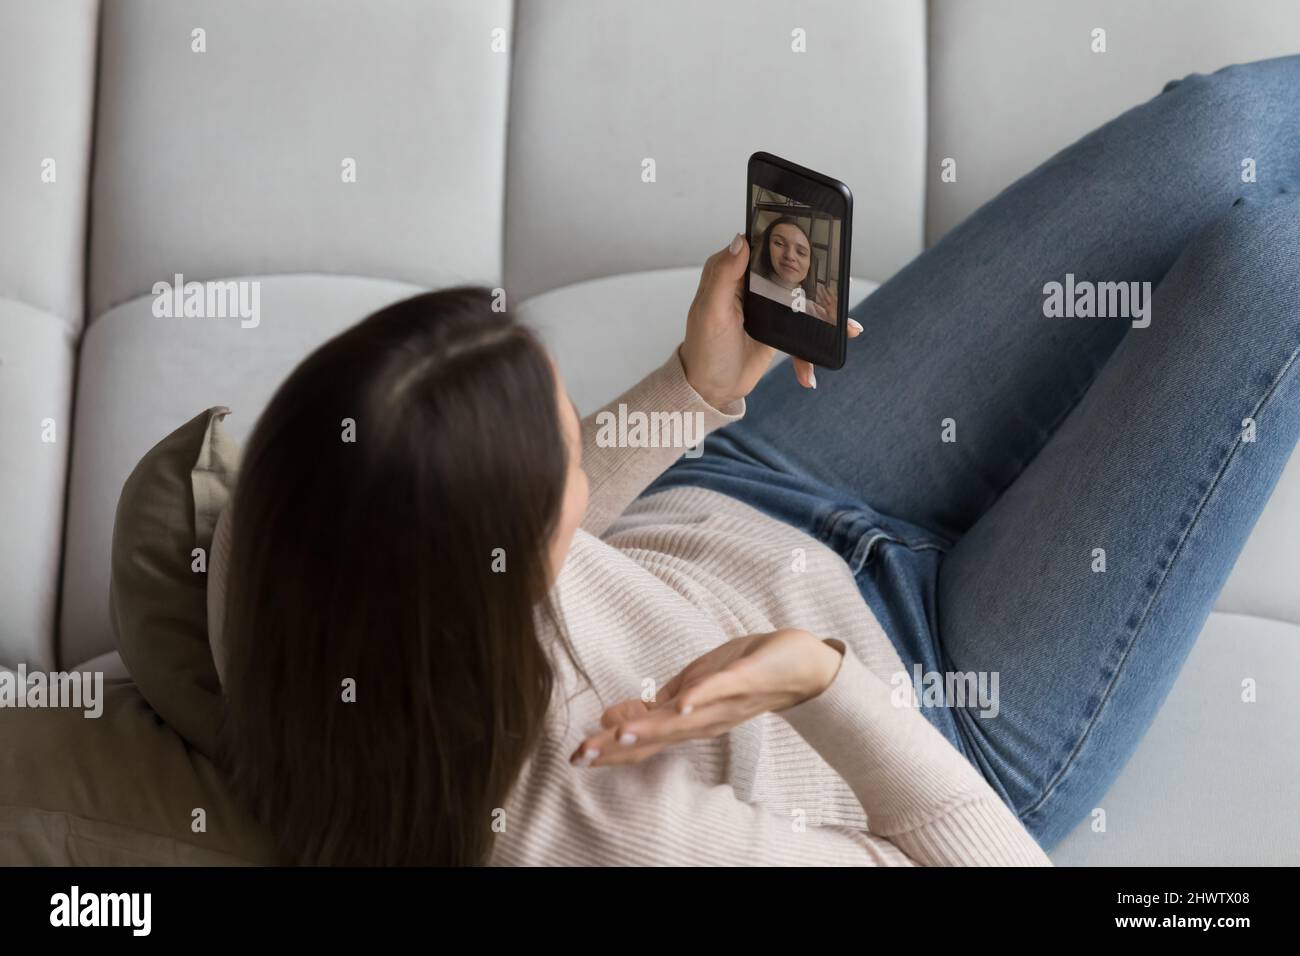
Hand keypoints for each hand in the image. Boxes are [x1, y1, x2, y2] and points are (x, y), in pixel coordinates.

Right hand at [569, 629, 845, 767]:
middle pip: (656, 737)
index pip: (645, 738)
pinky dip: (700, 698)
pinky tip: (680, 704)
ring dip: (650, 727)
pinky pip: (719, 690)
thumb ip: (661, 702)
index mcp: (690, 721)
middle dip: (617, 747)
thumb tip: (617, 713)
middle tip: (582, 755)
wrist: (803, 666)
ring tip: (619, 734)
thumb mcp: (693, 685)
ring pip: (682, 719)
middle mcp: (704, 720)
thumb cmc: (746, 672)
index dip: (611, 747)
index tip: (577, 754)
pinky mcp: (744, 679)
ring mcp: (724, 702)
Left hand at [679, 235, 861, 403]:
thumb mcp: (711, 311)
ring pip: (802, 301)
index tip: (813, 245)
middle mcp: (749, 286)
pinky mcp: (777, 328)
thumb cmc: (704, 351)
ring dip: (825, 316)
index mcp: (730, 274)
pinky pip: (802, 332)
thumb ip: (723, 274)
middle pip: (790, 273)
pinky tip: (811, 372)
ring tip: (847, 328)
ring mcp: (765, 306)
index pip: (761, 247)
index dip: (785, 244)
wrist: (711, 389)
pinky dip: (810, 352)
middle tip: (841, 292)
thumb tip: (740, 241)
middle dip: (819, 283)